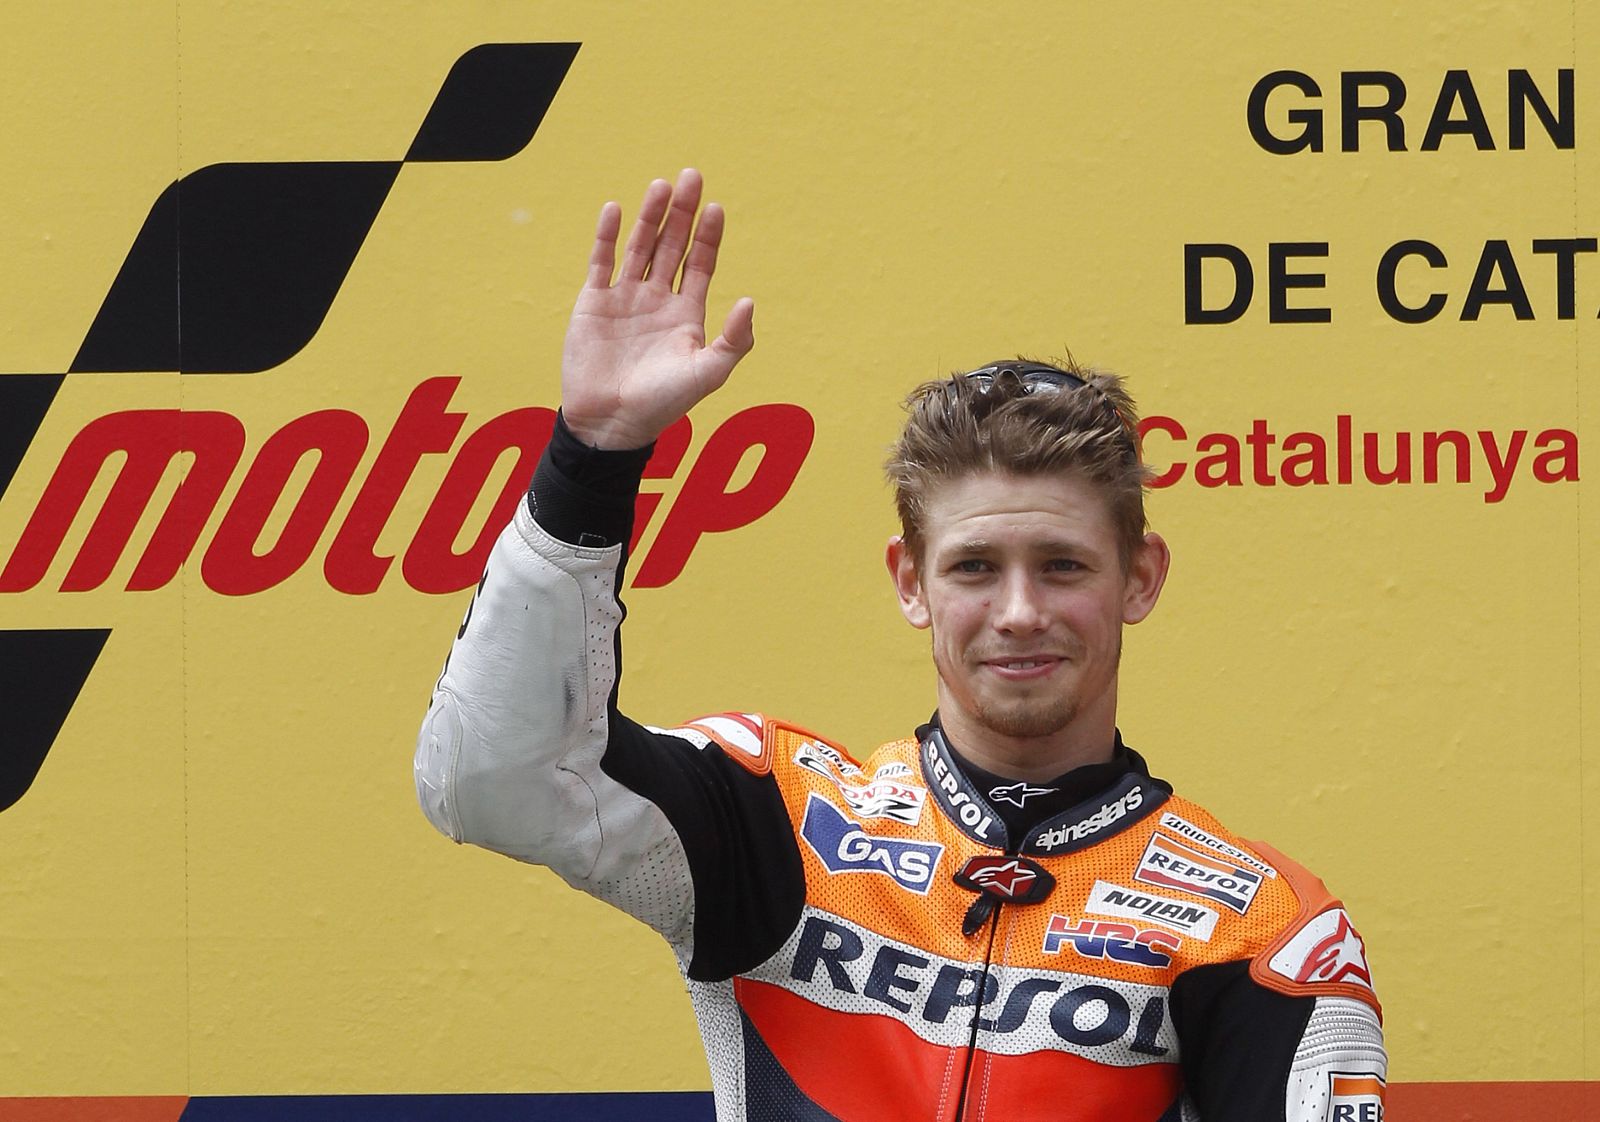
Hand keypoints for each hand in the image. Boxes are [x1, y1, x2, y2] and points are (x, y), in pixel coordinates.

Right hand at [559, 169, 755, 448]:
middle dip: (682, 213)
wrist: (611, 424)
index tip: (716, 208)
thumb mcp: (708, 375)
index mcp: (686, 314)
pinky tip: (616, 209)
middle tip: (692, 176)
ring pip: (639, 247)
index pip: (700, 264)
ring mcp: (625, 299)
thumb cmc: (662, 404)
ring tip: (661, 186)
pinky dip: (608, 236)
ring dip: (649, 216)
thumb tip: (750, 301)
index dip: (708, 236)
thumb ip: (734, 341)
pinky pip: (601, 261)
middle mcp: (657, 300)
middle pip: (671, 246)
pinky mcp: (594, 303)